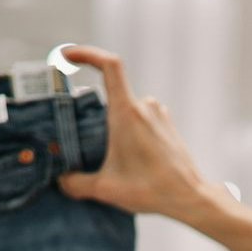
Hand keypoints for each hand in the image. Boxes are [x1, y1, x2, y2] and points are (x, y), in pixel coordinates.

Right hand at [55, 46, 227, 227]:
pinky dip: (129, 130)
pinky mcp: (167, 125)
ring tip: (107, 151)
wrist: (189, 197)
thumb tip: (62, 180)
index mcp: (127, 112)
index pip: (109, 65)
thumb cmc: (151, 189)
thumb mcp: (105, 188)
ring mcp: (158, 114)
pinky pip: (141, 118)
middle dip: (93, 107)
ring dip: (113, 123)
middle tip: (80, 132)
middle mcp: (144, 106)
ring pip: (126, 108)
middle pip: (111, 91)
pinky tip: (127, 155)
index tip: (68, 55)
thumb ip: (76, 183)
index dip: (87, 53)